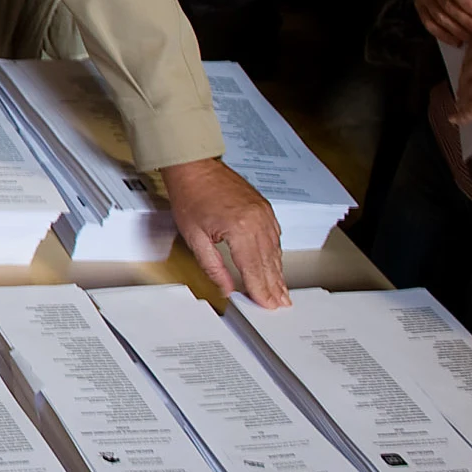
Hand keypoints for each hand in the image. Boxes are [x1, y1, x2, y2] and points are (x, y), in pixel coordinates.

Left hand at [157, 157, 288, 307]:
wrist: (194, 166)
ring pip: (275, 251)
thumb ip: (212, 266)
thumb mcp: (194, 237)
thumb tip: (225, 287)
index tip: (267, 306)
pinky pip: (275, 237)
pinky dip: (276, 254)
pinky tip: (276, 265)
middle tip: (281, 304)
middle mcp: (258, 221)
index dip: (261, 290)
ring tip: (282, 291)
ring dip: (278, 273)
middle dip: (275, 286)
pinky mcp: (265, 208)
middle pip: (269, 262)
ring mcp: (264, 213)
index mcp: (240, 229)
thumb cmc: (190, 195)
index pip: (254, 269)